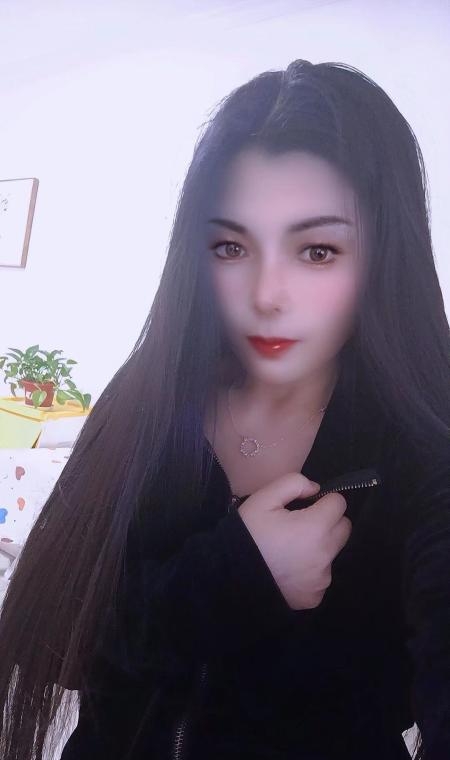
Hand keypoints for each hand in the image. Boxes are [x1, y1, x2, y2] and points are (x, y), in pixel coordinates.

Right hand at [237, 472, 351, 609]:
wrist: (231, 577)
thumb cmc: (248, 534)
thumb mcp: (263, 499)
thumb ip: (293, 483)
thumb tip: (315, 489)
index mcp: (316, 527)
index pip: (339, 504)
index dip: (323, 500)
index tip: (307, 506)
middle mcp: (326, 554)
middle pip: (343, 529)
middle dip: (328, 522)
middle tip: (302, 525)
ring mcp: (322, 579)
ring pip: (333, 553)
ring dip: (320, 548)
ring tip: (291, 550)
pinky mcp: (315, 597)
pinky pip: (321, 578)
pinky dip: (310, 572)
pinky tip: (289, 570)